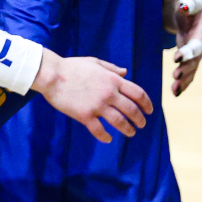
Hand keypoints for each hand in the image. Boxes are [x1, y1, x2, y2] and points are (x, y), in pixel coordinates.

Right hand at [31, 54, 153, 142]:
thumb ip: (111, 68)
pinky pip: (99, 130)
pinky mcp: (84, 115)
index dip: (147, 104)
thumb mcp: (95, 62)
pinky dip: (105, 136)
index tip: (149, 111)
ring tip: (131, 133)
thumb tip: (125, 72)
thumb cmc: (72, 67)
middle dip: (139, 119)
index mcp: (113, 80)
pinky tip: (108, 139)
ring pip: (119, 122)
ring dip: (128, 129)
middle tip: (141, 125)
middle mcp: (108, 93)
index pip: (138, 93)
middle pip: (132, 110)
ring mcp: (97, 105)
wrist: (51, 75)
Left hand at [164, 0, 201, 95]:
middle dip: (186, 68)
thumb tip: (184, 7)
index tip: (176, 58)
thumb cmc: (189, 2)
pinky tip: (176, 92)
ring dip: (184, 79)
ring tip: (175, 90)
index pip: (197, 43)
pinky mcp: (189, 56)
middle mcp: (201, 43)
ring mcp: (196, 51)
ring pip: (192, 68)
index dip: (188, 51)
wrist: (192, 7)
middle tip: (176, 76)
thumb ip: (188, 4)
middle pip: (195, 59)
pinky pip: (188, 70)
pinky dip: (183, 82)